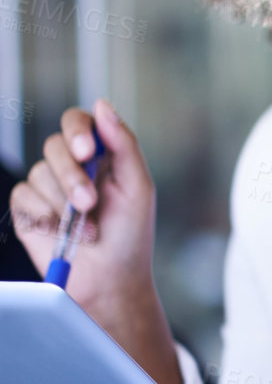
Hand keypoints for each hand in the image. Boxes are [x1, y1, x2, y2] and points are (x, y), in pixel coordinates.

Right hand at [9, 101, 179, 383]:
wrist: (109, 280)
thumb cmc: (130, 235)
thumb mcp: (137, 187)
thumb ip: (123, 144)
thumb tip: (102, 103)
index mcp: (102, 155)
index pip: (78, 123)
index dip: (77, 131)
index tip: (87, 151)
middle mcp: (72, 166)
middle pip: (54, 145)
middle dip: (72, 175)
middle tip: (90, 203)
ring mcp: (47, 186)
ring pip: (38, 172)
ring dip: (63, 203)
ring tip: (87, 228)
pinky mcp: (28, 209)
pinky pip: (23, 196)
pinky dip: (44, 215)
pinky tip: (62, 233)